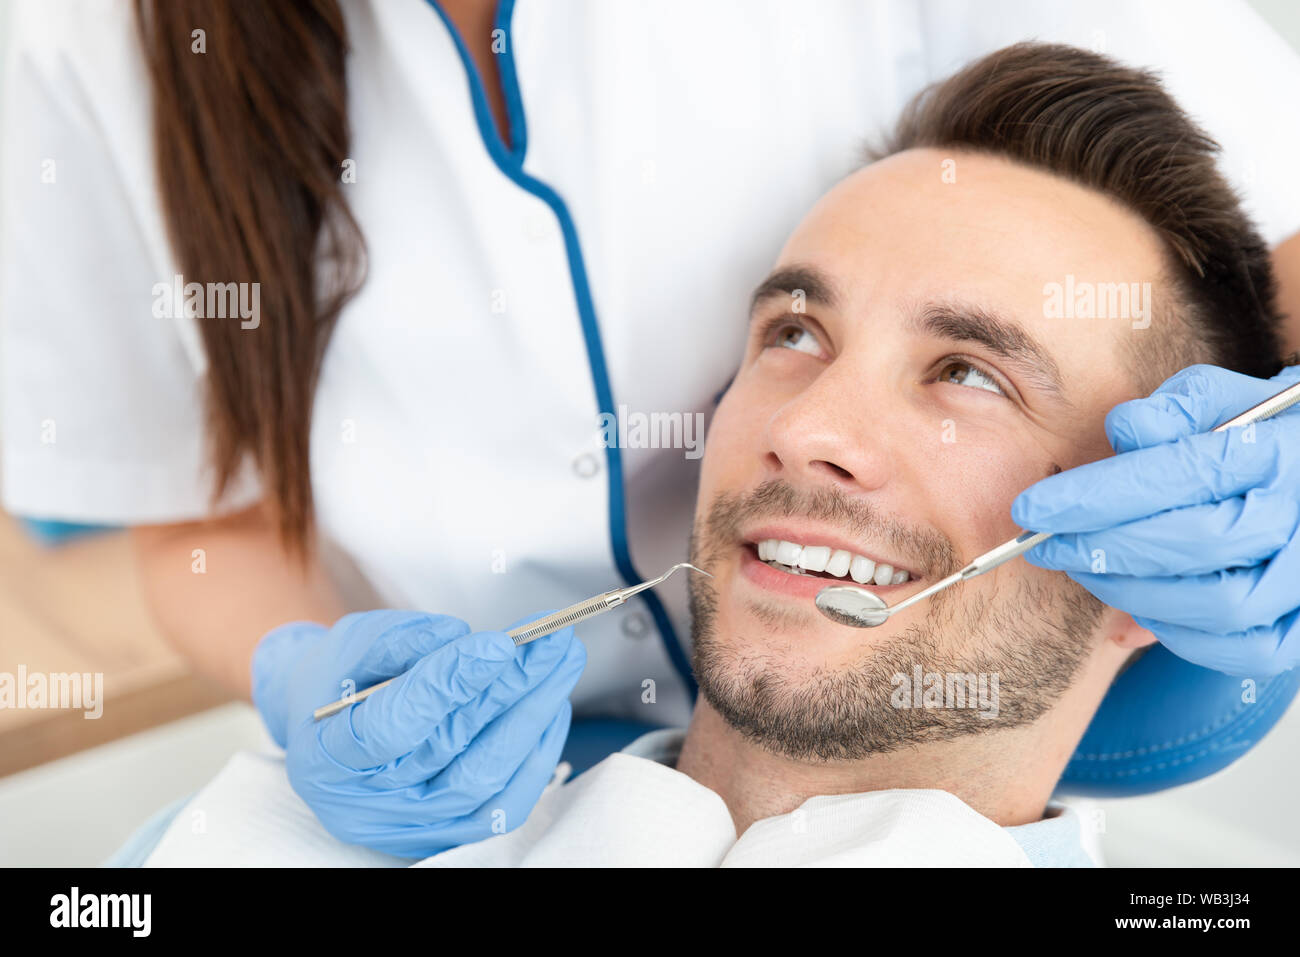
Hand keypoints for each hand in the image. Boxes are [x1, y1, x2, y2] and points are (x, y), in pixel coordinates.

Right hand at [251, 609, 584, 857]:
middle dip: (509, 688)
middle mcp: (365, 805)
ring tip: (562, 662)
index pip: (393, 725)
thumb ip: (398, 641)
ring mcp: (409, 826)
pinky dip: (536, 753)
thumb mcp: (352, 644)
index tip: (500, 644)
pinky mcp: (448, 833)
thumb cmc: (341, 681)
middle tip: (551, 641)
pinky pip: (504, 803)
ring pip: (484, 777)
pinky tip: (553, 705)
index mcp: (324, 756)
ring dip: (533, 714)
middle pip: (449, 749)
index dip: (448, 684)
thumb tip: (460, 637)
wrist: (334, 730)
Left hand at [1012, 363, 1299, 677]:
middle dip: (1104, 548)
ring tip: (1086, 570)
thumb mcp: (1218, 401)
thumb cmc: (1254, 436)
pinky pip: (1243, 650)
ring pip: (1218, 605)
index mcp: (1277, 452)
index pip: (1178, 475)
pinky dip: (1179, 634)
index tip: (1031, 510)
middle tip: (1047, 545)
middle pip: (1195, 544)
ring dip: (1134, 592)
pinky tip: (1134, 606)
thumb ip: (1169, 411)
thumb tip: (1124, 430)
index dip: (1095, 496)